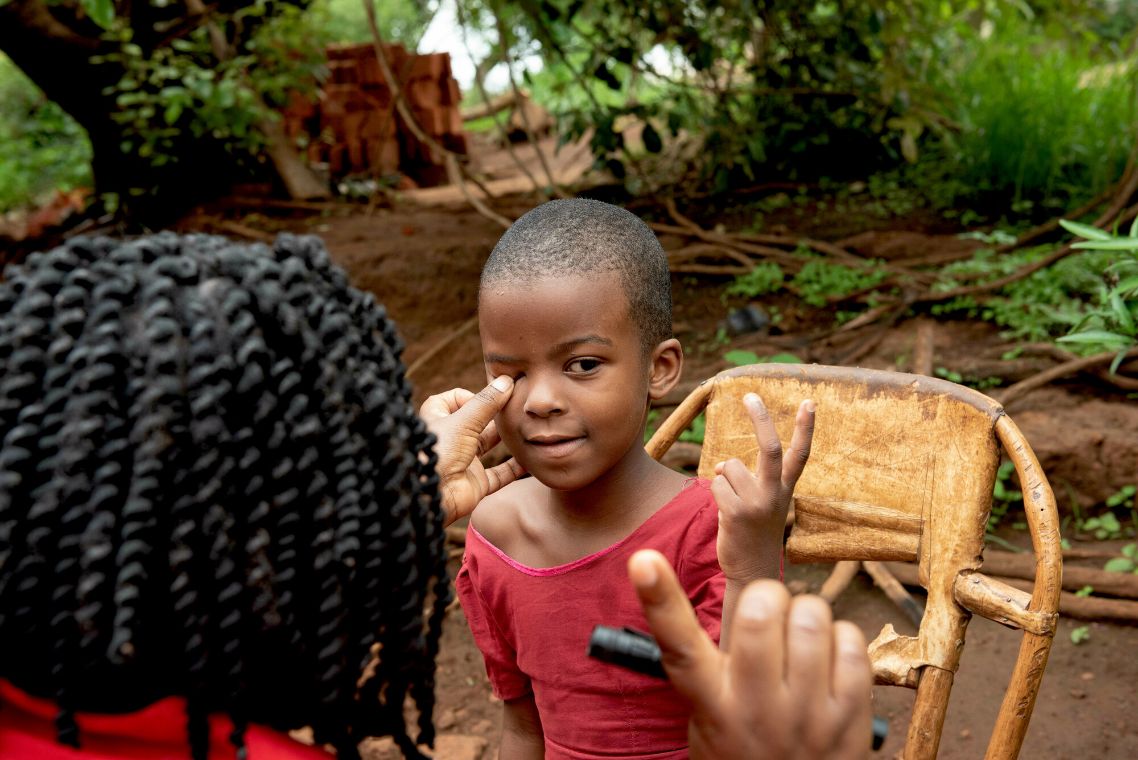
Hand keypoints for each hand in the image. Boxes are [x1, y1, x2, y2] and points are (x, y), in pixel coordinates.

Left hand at [419, 376, 525, 526]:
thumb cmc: (438, 453)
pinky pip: (500, 474)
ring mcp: (464, 461)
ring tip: (526, 427)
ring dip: (506, 438)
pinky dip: (515, 468)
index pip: (453, 399)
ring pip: (489, 445)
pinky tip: (530, 459)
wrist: (431, 497)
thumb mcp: (463, 421)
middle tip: (517, 408)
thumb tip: (507, 381)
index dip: (471, 395)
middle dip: (495, 415)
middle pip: (477, 421)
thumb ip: (486, 403)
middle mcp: (452, 439)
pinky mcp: (476, 483)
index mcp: (439, 420)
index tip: (490, 396)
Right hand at [629, 550, 872, 759]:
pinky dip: (842, 637)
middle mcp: (755, 708)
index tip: (643, 561)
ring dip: (807, 614)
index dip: (659, 598)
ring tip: (800, 641)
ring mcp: (805, 715)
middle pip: (760, 613)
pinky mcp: (850, 718)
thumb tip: (735, 599)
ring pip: (811, 617)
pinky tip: (829, 660)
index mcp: (711, 704)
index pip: (678, 645)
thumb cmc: (744, 752)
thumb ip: (713, 665)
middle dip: (768, 597)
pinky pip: (851, 641)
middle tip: (770, 615)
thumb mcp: (710, 717)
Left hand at [712, 394, 813, 581]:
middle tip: (750, 396)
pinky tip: (726, 514)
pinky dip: (715, 493)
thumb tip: (721, 465)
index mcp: (785, 489)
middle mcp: (776, 494)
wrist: (752, 570)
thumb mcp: (761, 502)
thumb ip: (748, 480)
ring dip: (723, 479)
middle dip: (760, 418)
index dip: (806, 428)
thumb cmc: (754, 531)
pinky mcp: (737, 513)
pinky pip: (716, 484)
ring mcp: (758, 503)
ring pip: (729, 466)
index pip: (800, 454)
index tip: (810, 402)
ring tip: (733, 504)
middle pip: (770, 448)